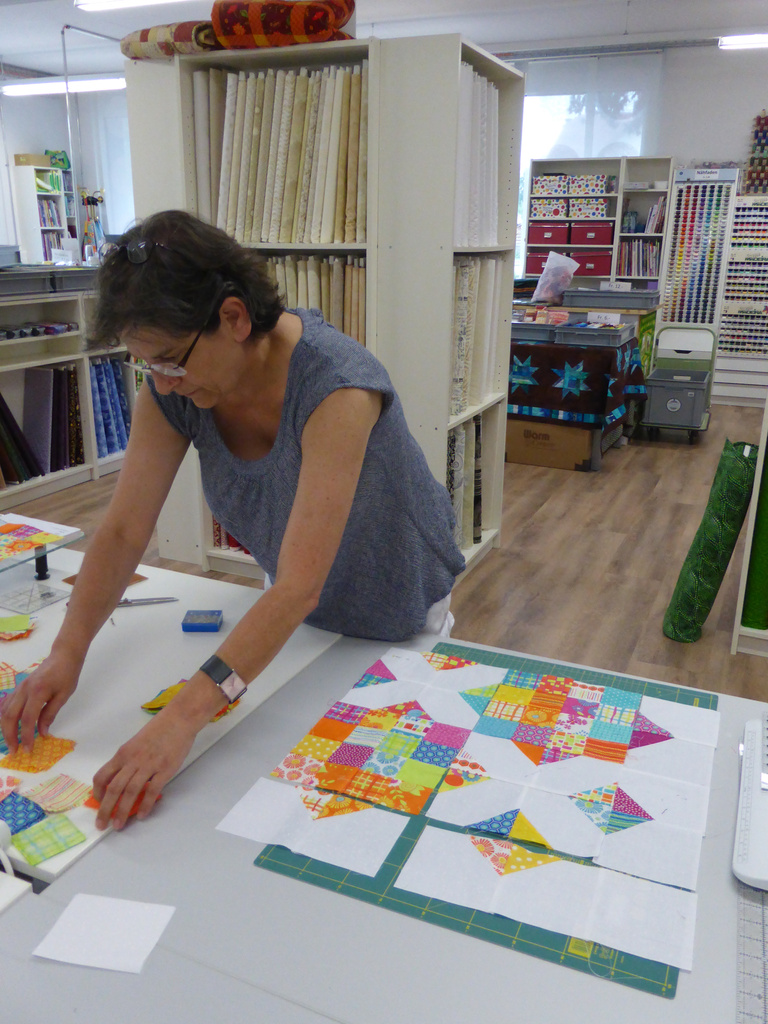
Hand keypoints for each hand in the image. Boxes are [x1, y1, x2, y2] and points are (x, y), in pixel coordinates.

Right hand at [0, 652, 79, 753]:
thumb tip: (41, 733)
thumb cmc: (67, 674)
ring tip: (11, 742)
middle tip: (15, 751)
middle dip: (10, 736)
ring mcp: (19, 688)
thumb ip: (50, 714)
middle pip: (10, 716)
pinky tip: (8, 727)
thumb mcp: (63, 696)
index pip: (27, 719)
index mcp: (37, 692)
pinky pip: (7, 704)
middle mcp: (24, 690)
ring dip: (5, 728)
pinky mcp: (19, 688)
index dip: (26, 736)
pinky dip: (5, 717)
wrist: (63, 655)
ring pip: (5, 711)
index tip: (28, 749)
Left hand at [91, 708, 197, 830]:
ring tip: (118, 825)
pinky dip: (145, 805)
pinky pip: (152, 791)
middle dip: (105, 809)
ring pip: (130, 792)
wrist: (178, 719)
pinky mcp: (165, 769)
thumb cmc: (158, 730)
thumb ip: (128, 761)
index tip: (98, 803)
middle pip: (114, 788)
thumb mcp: (136, 743)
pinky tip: (141, 815)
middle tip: (101, 825)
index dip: (97, 792)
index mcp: (123, 754)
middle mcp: (132, 761)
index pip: (102, 775)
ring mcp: (149, 765)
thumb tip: (122, 780)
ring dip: (122, 811)